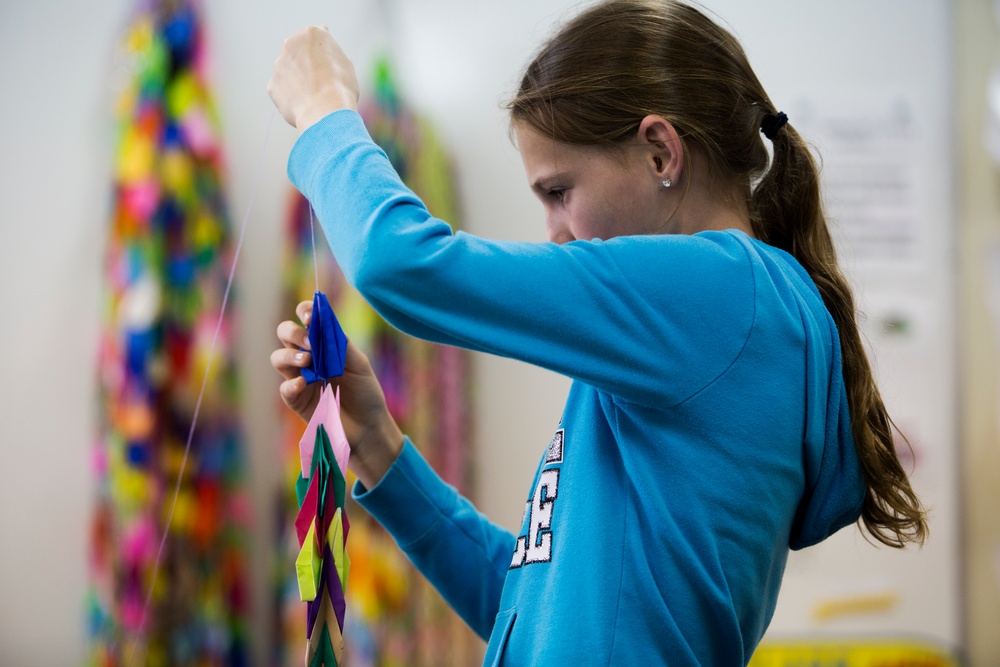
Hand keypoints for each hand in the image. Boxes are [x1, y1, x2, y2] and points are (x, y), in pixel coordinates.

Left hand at [268, 26, 359, 130]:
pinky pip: (284, 91)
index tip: (333, 70)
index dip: (326, 57)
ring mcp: (279, 65)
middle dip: (308, 66)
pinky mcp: (272, 85)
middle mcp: (290, 44)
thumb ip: (331, 56)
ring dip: (299, 81)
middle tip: (323, 83)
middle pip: (300, 54)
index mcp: (311, 33)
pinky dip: (293, 97)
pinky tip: (305, 105)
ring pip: (290, 72)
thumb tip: (327, 58)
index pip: (318, 41)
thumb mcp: (345, 64)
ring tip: (315, 97)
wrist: (325, 111)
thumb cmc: (341, 87)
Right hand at [272, 300, 403, 487]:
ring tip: (308, 360)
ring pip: (278, 358)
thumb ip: (341, 344)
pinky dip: (291, 384)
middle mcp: (308, 357)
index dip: (304, 311)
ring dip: (290, 355)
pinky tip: (302, 383)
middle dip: (293, 332)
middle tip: (310, 342)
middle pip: (285, 334)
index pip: (307, 320)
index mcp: (324, 344)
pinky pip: (285, 388)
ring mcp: (300, 378)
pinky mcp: (296, 400)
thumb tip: (325, 320)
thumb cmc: (365, 392)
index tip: (309, 315)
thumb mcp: (359, 364)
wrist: (369, 427)